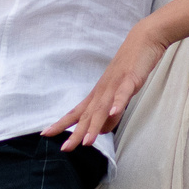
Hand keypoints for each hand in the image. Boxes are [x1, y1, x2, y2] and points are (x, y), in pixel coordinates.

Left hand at [44, 24, 168, 151]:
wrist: (143, 40)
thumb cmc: (130, 67)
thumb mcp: (119, 95)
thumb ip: (111, 113)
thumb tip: (103, 130)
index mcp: (98, 94)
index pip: (77, 112)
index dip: (62, 124)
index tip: (45, 134)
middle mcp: (102, 91)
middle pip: (87, 115)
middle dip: (75, 133)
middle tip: (64, 148)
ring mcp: (115, 85)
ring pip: (103, 108)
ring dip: (94, 125)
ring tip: (87, 142)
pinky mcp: (130, 79)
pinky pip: (123, 93)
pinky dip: (118, 103)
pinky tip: (114, 112)